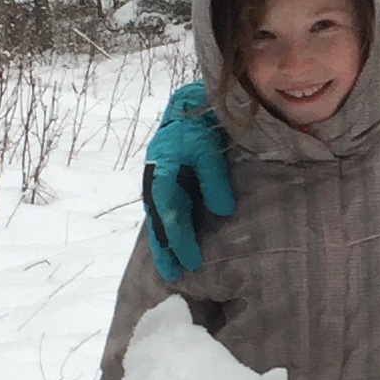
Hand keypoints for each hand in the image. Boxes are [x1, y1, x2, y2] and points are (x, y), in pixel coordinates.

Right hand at [141, 79, 235, 281]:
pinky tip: (177, 242)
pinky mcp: (169, 181)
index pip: (169, 213)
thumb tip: (223, 211)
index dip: (179, 238)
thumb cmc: (198, 124)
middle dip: (165, 248)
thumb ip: (213, 179)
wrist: (190, 103)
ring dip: (165, 241)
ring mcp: (160, 181)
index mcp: (162, 172)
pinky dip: (170, 228)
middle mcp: (156, 180)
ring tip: (172, 267)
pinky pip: (168, 209)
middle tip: (172, 275)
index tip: (189, 261)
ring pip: (160, 218)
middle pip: (159, 221)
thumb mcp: (207, 149)